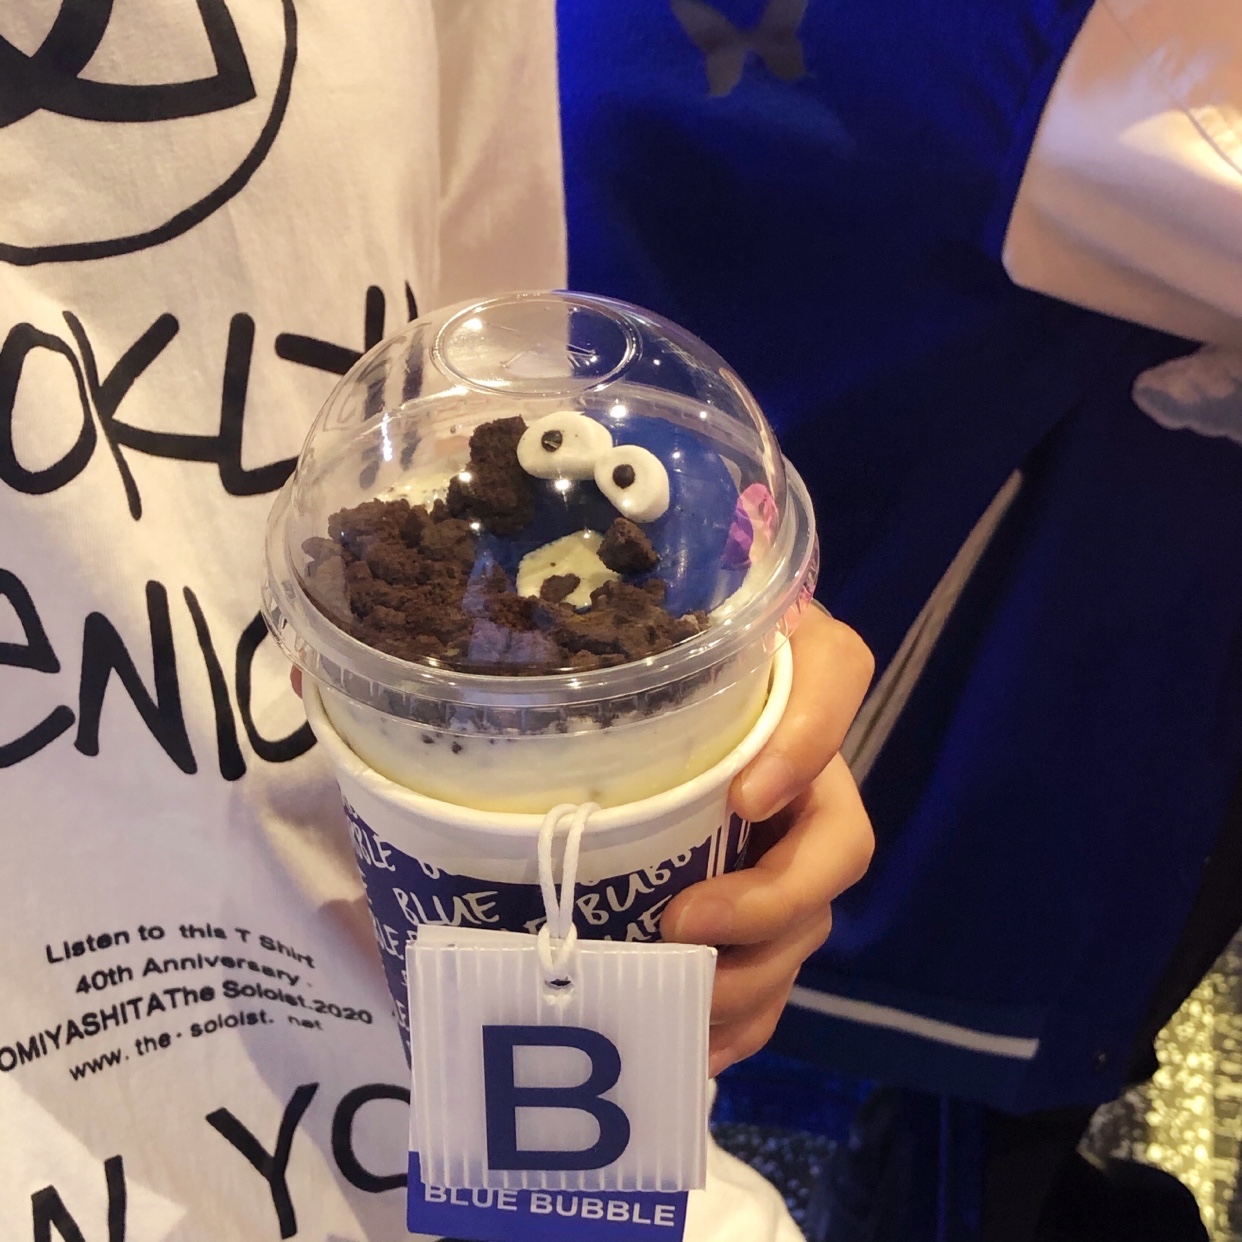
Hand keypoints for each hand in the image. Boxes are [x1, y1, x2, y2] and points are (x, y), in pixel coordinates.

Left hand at [661, 605, 874, 1075]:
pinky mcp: (768, 908)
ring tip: (688, 1005)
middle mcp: (811, 768)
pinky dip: (745, 1017)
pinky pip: (779, 969)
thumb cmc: (645, 670)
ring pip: (807, 922)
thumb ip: (642, 647)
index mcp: (797, 679)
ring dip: (753, 974)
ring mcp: (795, 846)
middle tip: (686, 923)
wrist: (653, 722)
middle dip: (769, 901)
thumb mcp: (648, 646)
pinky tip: (700, 1048)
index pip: (839, 673)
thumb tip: (561, 661)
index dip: (809, 743)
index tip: (746, 797)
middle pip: (837, 846)